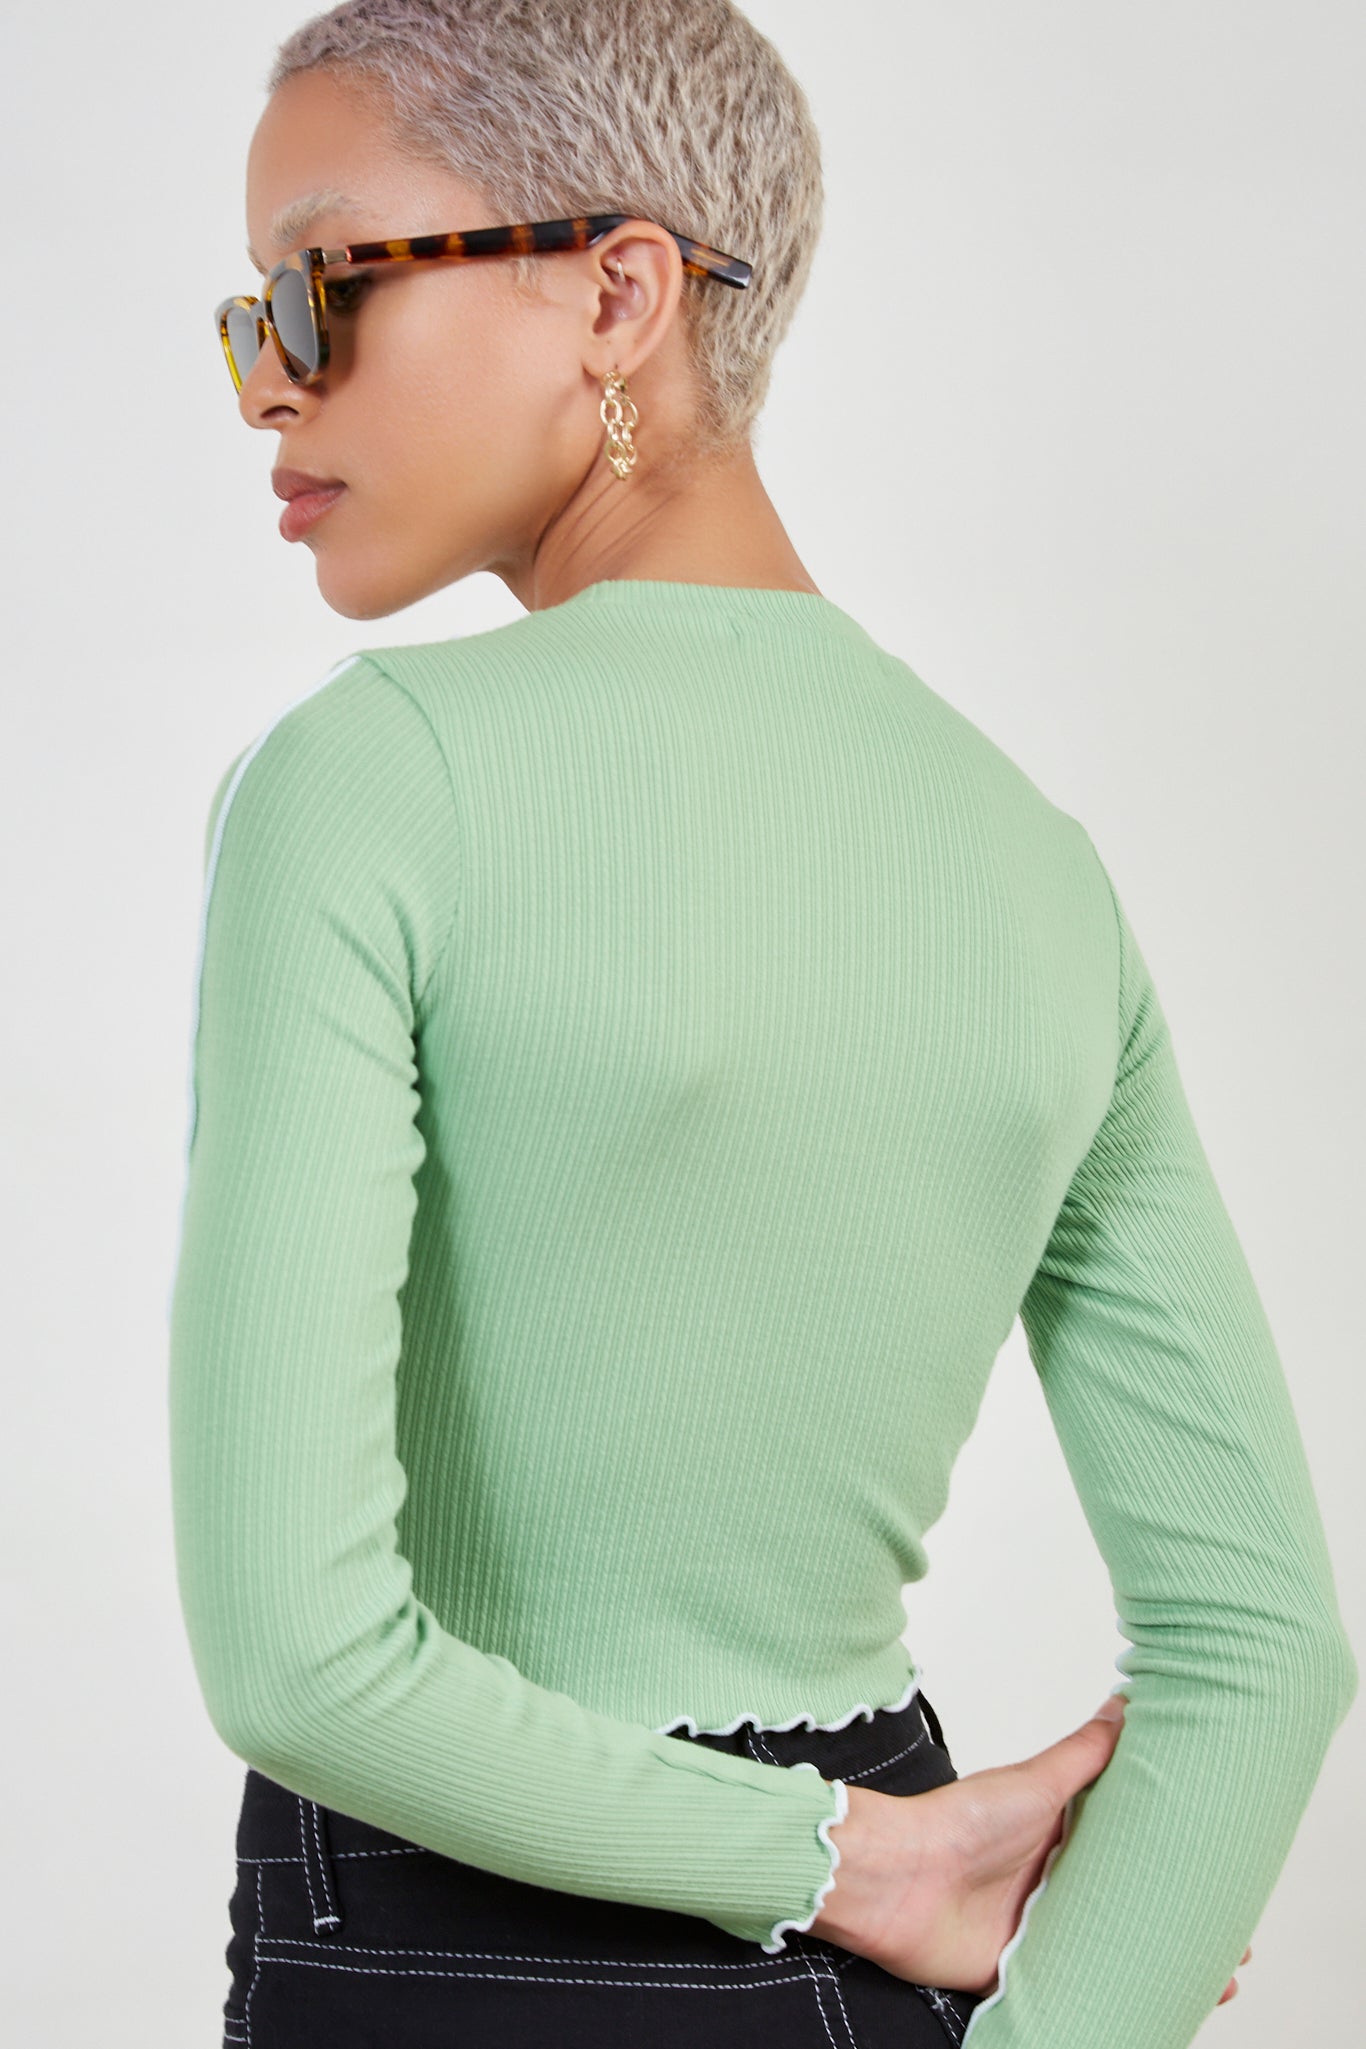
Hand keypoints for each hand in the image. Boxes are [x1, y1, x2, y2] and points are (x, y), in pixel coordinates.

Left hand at [812, 1695, 1253, 2014]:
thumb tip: (1124, 1705)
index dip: (1174, 1864)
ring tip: (1210, 1982)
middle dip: (1175, 1923)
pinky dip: (1107, 1996)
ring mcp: (1039, 1929)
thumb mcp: (1034, 1782)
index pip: (1131, 1851)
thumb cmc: (957, 1823)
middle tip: (1235, 1941)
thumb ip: (1083, 1754)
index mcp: (1062, 1838)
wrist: (899, 1880)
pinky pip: (1072, 1988)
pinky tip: (1146, 2008)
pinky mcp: (1020, 1971)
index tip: (1223, 1874)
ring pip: (1109, 1950)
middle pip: (1126, 1906)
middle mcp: (1054, 1883)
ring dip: (1153, 1964)